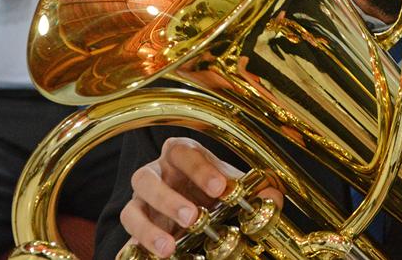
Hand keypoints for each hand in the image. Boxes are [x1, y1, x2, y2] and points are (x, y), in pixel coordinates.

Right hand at [119, 137, 283, 258]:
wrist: (193, 206)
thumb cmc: (211, 189)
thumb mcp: (232, 185)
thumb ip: (254, 189)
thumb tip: (274, 199)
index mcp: (179, 155)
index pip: (184, 153)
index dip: (200, 169)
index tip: (219, 189)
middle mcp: (153, 175)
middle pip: (146, 179)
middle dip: (169, 199)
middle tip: (193, 218)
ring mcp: (139, 203)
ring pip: (131, 211)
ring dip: (148, 229)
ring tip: (169, 249)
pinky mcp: (135, 231)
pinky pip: (127, 240)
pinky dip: (135, 250)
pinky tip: (146, 258)